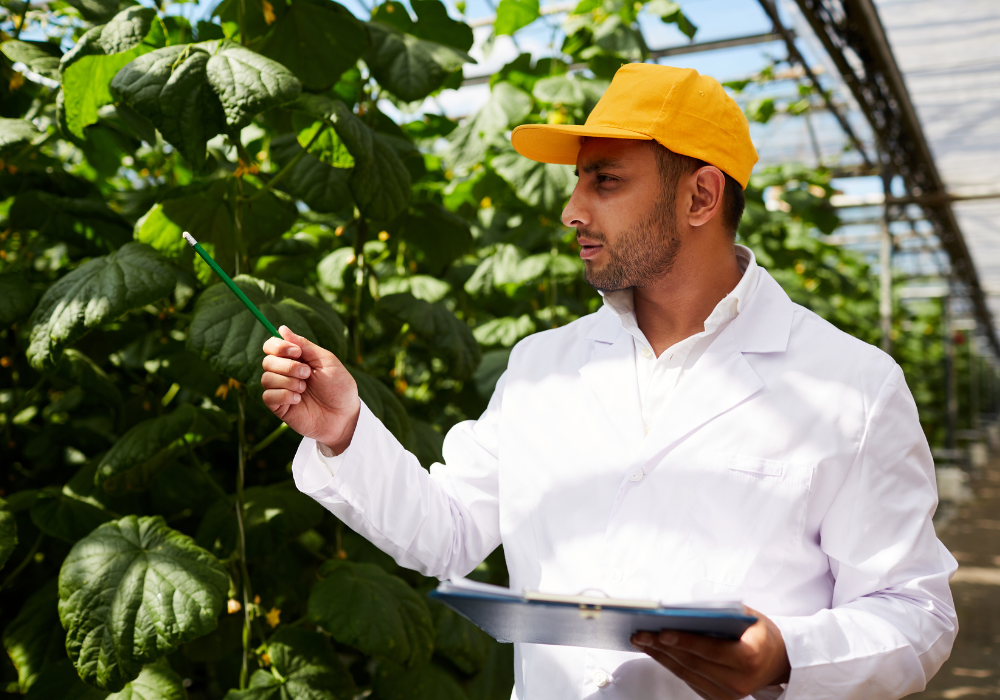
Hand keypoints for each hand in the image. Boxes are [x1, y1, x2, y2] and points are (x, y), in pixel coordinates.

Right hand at [261, 325, 360, 452]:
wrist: (344, 416)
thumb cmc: (339, 387)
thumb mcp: (326, 361)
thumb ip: (304, 345)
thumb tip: (282, 328)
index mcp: (296, 359)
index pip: (272, 346)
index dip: (279, 346)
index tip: (296, 352)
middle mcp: (285, 373)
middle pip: (267, 361)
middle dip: (287, 366)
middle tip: (307, 374)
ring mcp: (281, 390)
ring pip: (266, 378)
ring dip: (288, 382)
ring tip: (304, 389)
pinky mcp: (279, 407)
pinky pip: (267, 396)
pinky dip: (283, 395)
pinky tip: (298, 400)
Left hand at [630, 607, 789, 699]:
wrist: (778, 661)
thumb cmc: (760, 634)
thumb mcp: (748, 616)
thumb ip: (722, 612)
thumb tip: (685, 608)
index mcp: (749, 656)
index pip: (711, 649)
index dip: (685, 641)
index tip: (662, 632)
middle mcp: (739, 680)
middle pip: (693, 663)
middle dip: (663, 647)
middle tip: (641, 633)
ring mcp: (728, 694)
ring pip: (687, 673)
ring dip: (661, 656)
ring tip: (642, 640)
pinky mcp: (719, 698)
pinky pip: (689, 680)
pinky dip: (671, 664)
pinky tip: (657, 652)